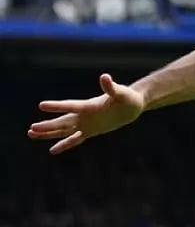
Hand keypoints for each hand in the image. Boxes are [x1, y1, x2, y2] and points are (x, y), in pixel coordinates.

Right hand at [28, 74, 145, 154]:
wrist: (132, 106)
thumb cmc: (128, 97)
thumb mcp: (122, 93)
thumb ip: (111, 87)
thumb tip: (104, 77)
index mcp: (89, 105)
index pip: (70, 106)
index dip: (57, 106)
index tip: (41, 105)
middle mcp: (84, 115)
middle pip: (62, 121)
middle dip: (48, 125)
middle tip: (31, 128)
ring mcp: (86, 123)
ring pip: (63, 130)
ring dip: (48, 133)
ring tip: (31, 134)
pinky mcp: (90, 131)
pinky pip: (75, 139)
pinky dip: (65, 144)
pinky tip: (52, 150)